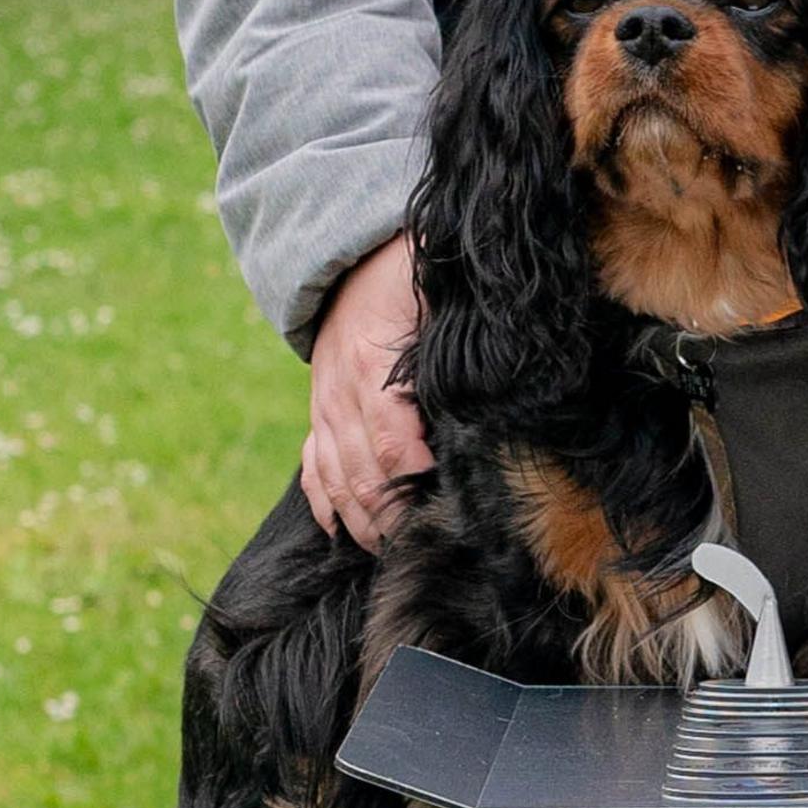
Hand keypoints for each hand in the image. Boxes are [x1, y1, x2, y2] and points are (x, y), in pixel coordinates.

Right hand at [303, 231, 432, 542]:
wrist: (352, 253)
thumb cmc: (408, 277)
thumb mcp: (437, 300)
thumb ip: (456, 348)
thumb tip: (494, 391)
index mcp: (371, 369)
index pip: (393, 446)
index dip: (416, 484)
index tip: (448, 512)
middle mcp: (340, 396)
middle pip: (363, 477)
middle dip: (394, 519)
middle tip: (428, 549)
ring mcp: (324, 408)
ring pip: (336, 482)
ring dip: (363, 524)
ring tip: (393, 554)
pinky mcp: (319, 414)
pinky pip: (313, 470)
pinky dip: (327, 506)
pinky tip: (345, 536)